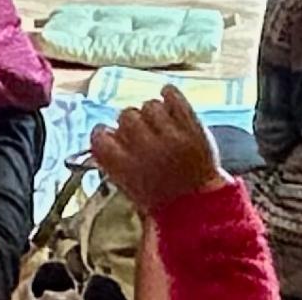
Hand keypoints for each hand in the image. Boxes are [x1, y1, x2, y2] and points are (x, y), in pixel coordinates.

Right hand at [90, 85, 228, 211]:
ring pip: (149, 104)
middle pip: (125, 115)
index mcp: (125, 168)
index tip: (109, 135)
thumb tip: (105, 133)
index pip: (100, 135)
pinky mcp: (192, 127)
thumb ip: (112, 160)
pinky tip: (168, 103)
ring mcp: (170, 137)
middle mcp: (145, 149)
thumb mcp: (127, 187)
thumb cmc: (161, 198)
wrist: (201, 207)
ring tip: (159, 126)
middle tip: (141, 135)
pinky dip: (169, 95)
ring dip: (152, 113)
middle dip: (131, 124)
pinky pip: (173, 96)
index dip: (103, 133)